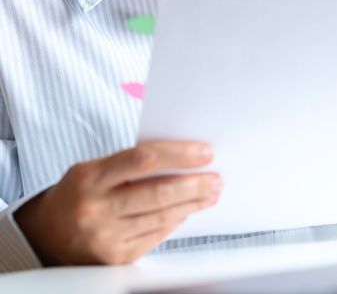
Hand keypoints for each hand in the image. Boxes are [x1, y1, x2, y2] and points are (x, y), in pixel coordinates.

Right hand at [14, 140, 221, 265]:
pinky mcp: (114, 260)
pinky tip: (187, 212)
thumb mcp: (94, 169)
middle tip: (216, 178)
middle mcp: (96, 209)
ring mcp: (104, 238)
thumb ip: (132, 164)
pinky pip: (155, 237)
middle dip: (193, 185)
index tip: (206, 152)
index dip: (178, 155)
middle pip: (157, 193)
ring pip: (161, 217)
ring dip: (192, 204)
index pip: (143, 159)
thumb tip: (181, 160)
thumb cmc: (78, 193)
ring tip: (211, 193)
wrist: (44, 236)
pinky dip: (175, 222)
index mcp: (91, 178)